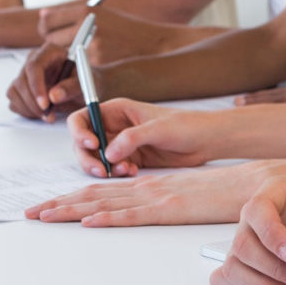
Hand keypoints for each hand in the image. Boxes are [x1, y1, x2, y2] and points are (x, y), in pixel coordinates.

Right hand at [6, 42, 82, 120]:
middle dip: (33, 103)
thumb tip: (54, 96)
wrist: (83, 88)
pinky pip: (14, 102)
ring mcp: (25, 75)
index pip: (34, 66)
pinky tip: (41, 113)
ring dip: (29, 109)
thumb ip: (72, 87)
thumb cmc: (84, 81)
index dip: (37, 86)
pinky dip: (26, 111)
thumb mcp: (85, 83)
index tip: (45, 104)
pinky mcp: (20, 89)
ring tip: (49, 115)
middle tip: (48, 115)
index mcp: (50, 52)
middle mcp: (34, 61)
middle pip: (22, 81)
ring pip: (15, 93)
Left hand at [25, 161, 280, 225]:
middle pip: (97, 193)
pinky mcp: (173, 209)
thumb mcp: (194, 198)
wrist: (262, 184)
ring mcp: (160, 197)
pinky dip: (110, 217)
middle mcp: (151, 188)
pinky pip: (136, 215)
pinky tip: (89, 220)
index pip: (106, 191)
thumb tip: (157, 215)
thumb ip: (174, 204)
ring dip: (72, 209)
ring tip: (44, 216)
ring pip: (107, 202)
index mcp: (154, 186)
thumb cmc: (232, 194)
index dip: (74, 196)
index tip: (48, 205)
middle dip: (60, 202)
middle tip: (29, 212)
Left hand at [38, 4, 176, 62]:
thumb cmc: (126, 28)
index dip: (46, 27)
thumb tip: (42, 14)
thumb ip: (71, 15)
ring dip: (65, 57)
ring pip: (62, 55)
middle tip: (64, 46)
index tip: (51, 31)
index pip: (48, 20)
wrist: (155, 43)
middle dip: (54, 43)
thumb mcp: (101, 14)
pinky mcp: (97, 64)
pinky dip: (80, 67)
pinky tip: (94, 63)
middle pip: (50, 38)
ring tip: (81, 54)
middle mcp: (86, 27)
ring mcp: (90, 47)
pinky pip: (77, 67)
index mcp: (86, 11)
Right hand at [67, 97, 218, 175]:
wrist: (205, 141)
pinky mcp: (130, 159)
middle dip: (89, 158)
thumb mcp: (158, 128)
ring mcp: (121, 144)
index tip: (91, 145)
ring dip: (104, 168)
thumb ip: (132, 138)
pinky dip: (117, 174)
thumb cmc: (186, 125)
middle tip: (102, 169)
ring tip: (124, 170)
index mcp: (117, 110)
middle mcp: (115, 127)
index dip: (80, 132)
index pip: (83, 118)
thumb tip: (108, 152)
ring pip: (96, 159)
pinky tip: (133, 172)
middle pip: (84, 143)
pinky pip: (113, 169)